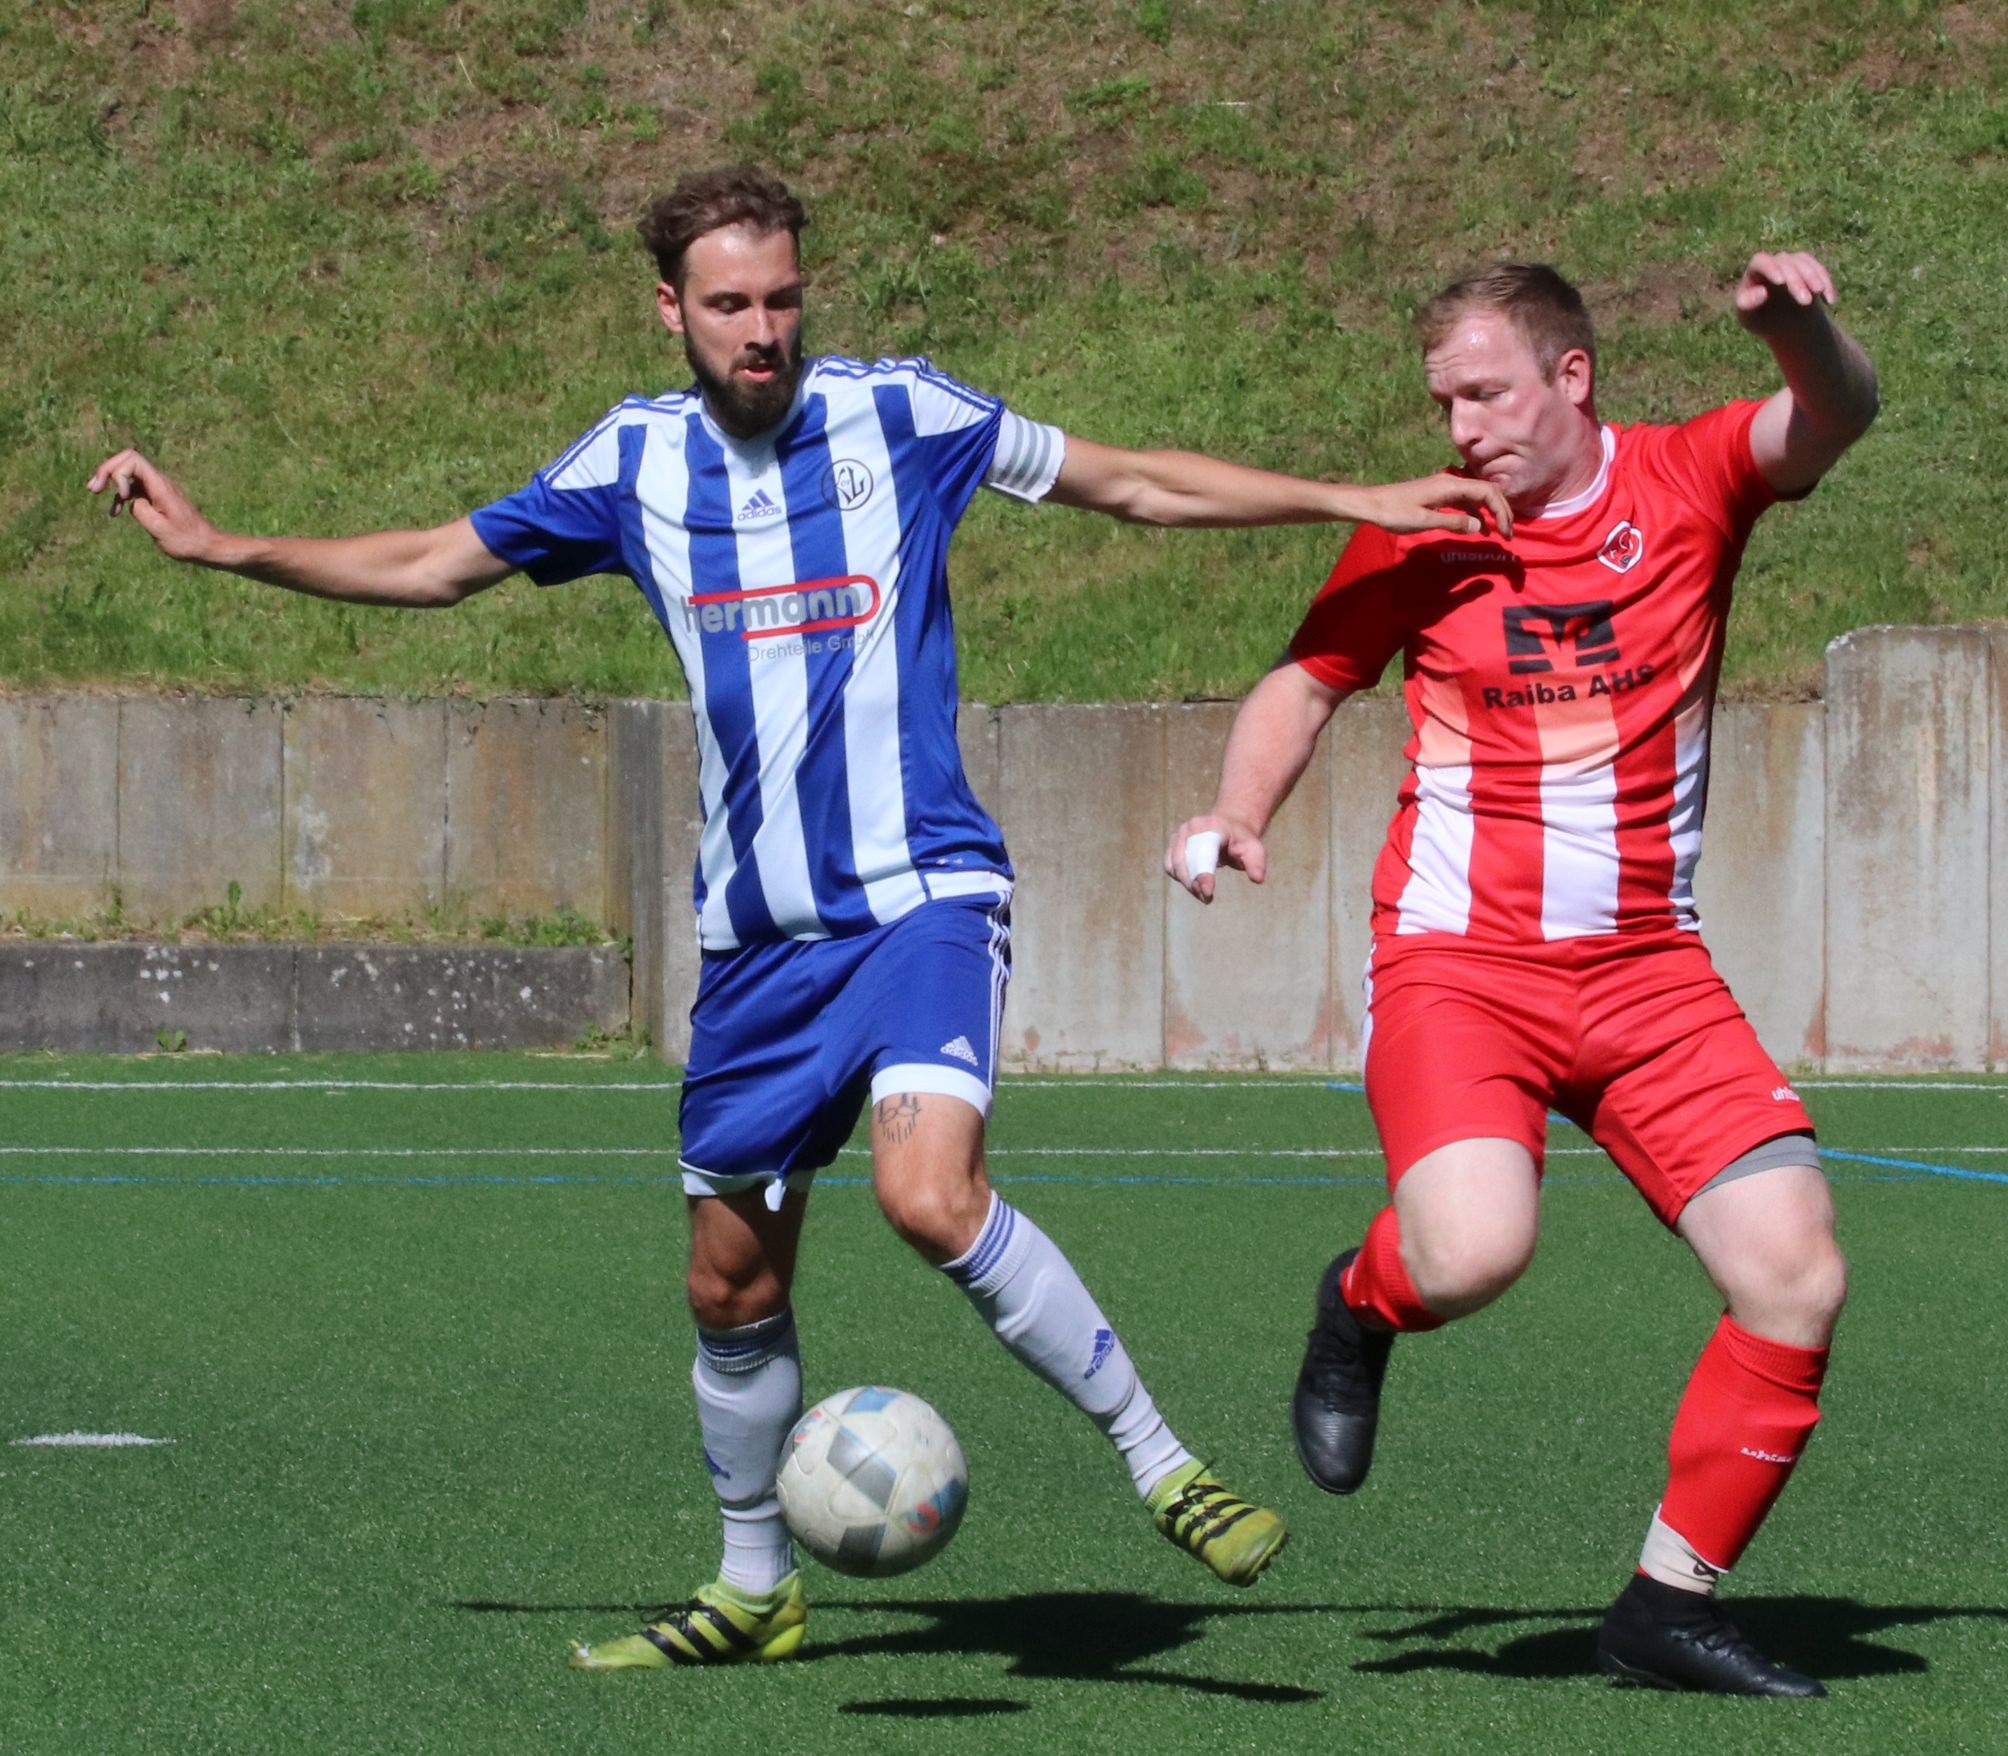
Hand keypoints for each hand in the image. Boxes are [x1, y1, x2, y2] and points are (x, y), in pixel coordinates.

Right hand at [86, 449, 223, 563]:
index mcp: (161, 486)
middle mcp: (159, 482)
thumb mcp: (158, 528)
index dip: (117, 470)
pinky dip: (121, 496)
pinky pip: (134, 489)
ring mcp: (158, 489)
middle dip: (108, 470)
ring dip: (111, 481)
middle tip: (93, 487)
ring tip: (94, 492)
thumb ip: (139, 509)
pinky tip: (113, 511)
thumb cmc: (185, 540)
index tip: (121, 496)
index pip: (133, 459)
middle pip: (128, 461)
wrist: (206, 546)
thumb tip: (129, 498)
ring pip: (129, 474)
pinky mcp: (156, 498)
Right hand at [1164, 813, 1266, 904]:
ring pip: (1174, 864)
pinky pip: (1170, 866)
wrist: (1229, 828)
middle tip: (1206, 898)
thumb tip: (1257, 879)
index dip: (1203, 872)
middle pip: (1184, 858)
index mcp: (1213, 825)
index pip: (1204, 850)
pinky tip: (1194, 886)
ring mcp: (1179, 835)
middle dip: (1193, 881)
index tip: (1208, 893)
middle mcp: (1191, 828)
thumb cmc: (1241, 841)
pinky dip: (1179, 878)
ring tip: (1202, 894)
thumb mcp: (1255, 849)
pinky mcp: (1172, 845)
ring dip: (1186, 882)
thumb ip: (1256, 863)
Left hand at [1357, 472, 1511, 538]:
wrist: (1372, 504)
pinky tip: (1479, 528)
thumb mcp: (1424, 521)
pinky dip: (1476, 513)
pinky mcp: (1439, 495)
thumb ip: (1453, 523)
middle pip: (1487, 491)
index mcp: (1450, 485)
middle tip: (1508, 533)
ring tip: (1499, 532)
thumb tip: (1479, 527)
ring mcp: (1446, 488)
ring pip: (1477, 496)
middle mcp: (1452, 482)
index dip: (1502, 511)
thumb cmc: (1395, 513)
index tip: (1506, 532)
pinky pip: (1465, 501)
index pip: (1487, 492)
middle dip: (1502, 510)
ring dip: (1490, 512)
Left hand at [1734, 251, 1836, 336]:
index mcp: (1754, 272)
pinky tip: (1829, 301)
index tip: (1781, 282)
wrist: (1782, 324)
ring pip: (1804, 264)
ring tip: (1819, 295)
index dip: (1770, 268)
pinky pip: (1819, 270)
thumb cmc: (1760, 321)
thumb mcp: (1750, 320)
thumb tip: (1762, 292)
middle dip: (1796, 281)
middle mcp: (1774, 263)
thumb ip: (1748, 306)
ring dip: (1814, 278)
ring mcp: (1793, 263)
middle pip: (1786, 264)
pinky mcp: (1809, 268)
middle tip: (1805, 302)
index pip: (1761, 261)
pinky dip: (1826, 284)